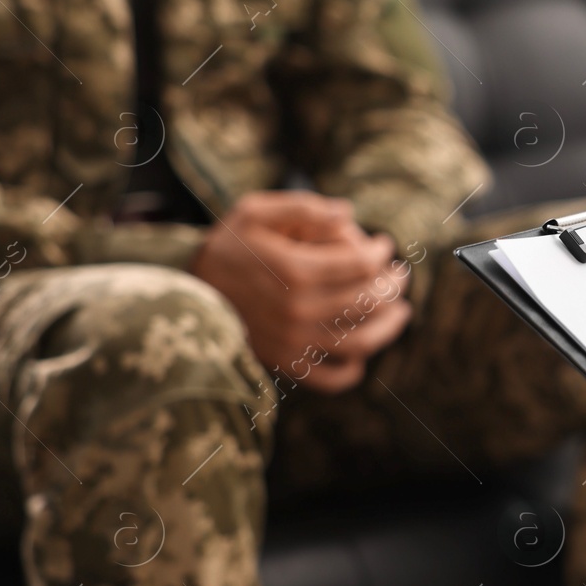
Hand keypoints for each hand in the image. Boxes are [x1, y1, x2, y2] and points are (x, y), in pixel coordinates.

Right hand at [191, 191, 411, 392]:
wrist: (184, 290)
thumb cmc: (227, 246)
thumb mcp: (255, 211)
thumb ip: (304, 207)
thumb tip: (348, 214)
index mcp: (294, 270)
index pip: (362, 265)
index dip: (381, 253)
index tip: (384, 245)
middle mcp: (298, 309)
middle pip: (368, 301)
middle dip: (393, 286)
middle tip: (400, 275)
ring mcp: (293, 341)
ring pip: (360, 342)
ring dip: (389, 328)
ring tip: (400, 313)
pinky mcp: (285, 363)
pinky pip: (330, 378)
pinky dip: (353, 371)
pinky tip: (361, 354)